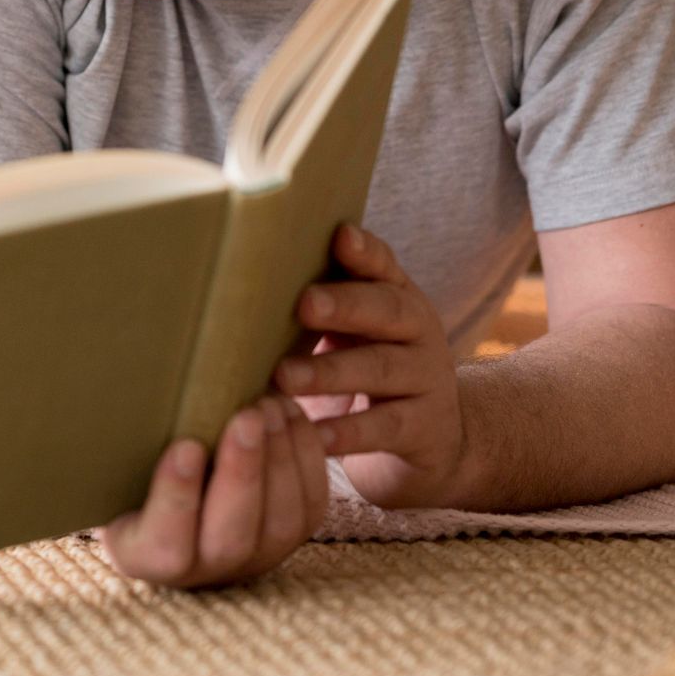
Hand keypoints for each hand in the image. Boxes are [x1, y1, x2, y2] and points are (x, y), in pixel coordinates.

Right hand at [99, 396, 329, 587]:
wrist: (174, 494)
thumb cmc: (131, 474)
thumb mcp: (113, 473)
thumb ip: (123, 452)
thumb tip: (134, 388)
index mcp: (146, 557)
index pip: (165, 544)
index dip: (178, 497)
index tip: (185, 446)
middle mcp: (205, 570)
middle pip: (232, 536)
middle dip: (243, 472)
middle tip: (246, 416)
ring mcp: (255, 558)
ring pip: (282, 523)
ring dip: (280, 459)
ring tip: (269, 405)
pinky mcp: (292, 538)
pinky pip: (311, 505)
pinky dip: (306, 456)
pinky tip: (291, 413)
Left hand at [274, 224, 464, 507]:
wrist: (433, 439)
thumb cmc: (368, 369)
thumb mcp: (354, 332)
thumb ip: (318, 306)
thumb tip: (241, 282)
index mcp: (397, 298)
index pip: (382, 266)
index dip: (363, 252)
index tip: (339, 236)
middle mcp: (418, 332)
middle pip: (386, 310)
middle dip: (344, 305)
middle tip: (304, 304)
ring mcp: (426, 380)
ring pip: (381, 369)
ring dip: (331, 372)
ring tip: (286, 377)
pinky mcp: (424, 428)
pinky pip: (385, 428)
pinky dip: (348, 433)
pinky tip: (315, 435)